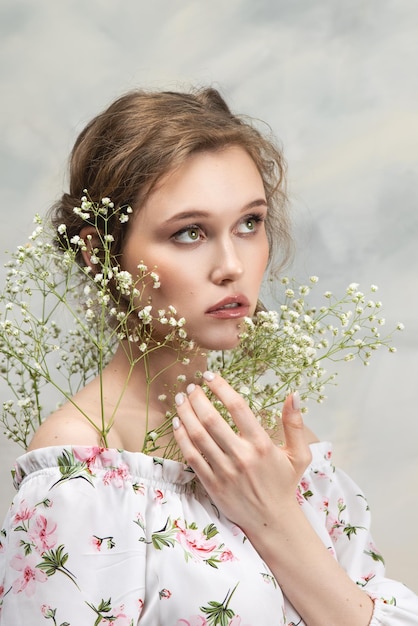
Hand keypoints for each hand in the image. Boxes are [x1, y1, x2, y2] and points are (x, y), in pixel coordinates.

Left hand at [172, 372, 311, 532]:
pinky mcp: (212, 484)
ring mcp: (224, 471)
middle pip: (212, 420)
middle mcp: (242, 456)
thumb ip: (294, 424)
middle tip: (191, 386)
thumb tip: (293, 394)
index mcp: (262, 445)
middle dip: (197, 398)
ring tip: (180, 399)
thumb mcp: (299, 454)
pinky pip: (191, 456)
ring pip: (198, 436)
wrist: (272, 521)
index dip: (221, 388)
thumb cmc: (284, 483)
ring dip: (185, 414)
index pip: (238, 407)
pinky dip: (182, 438)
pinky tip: (177, 424)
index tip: (210, 375)